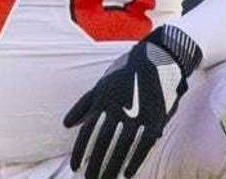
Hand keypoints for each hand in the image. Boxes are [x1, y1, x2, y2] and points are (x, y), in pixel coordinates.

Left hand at [64, 25, 202, 178]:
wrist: (159, 58)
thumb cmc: (127, 71)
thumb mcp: (102, 84)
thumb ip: (85, 104)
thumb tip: (66, 124)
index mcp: (105, 99)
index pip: (88, 131)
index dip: (80, 151)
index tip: (74, 168)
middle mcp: (120, 108)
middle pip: (104, 143)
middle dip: (95, 164)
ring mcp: (138, 114)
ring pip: (122, 147)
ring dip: (113, 167)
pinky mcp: (156, 118)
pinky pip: (144, 144)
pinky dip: (135, 160)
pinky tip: (128, 174)